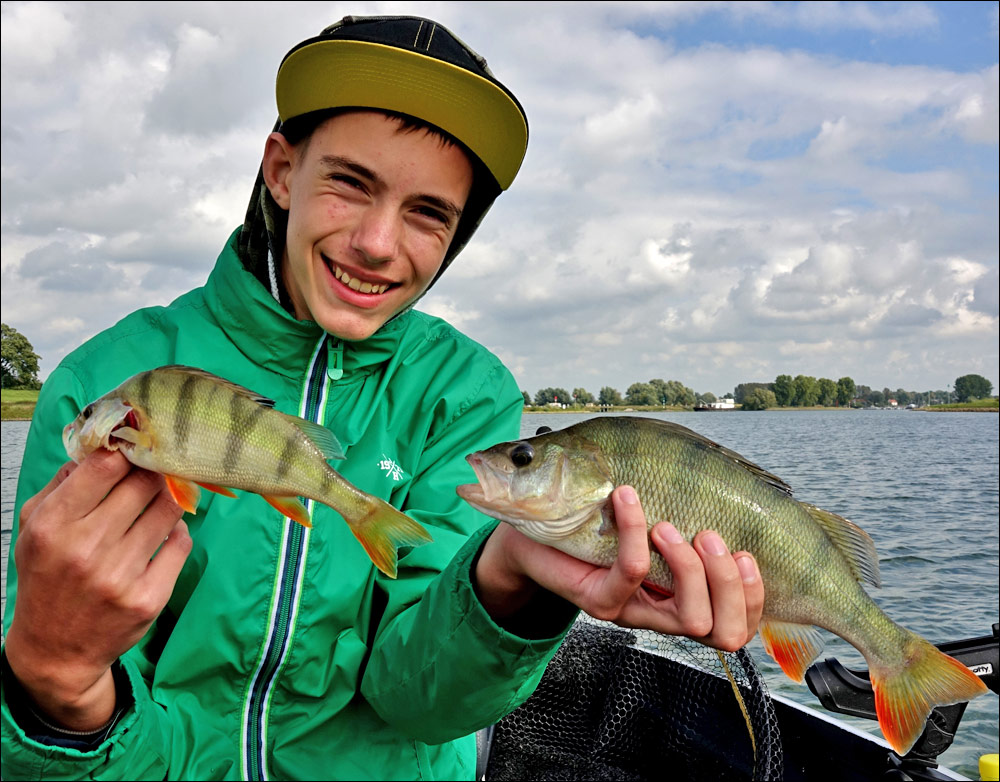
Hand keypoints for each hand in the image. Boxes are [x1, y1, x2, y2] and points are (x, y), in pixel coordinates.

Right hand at [4, 449, 190, 729]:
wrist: (56, 649)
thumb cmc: (47, 578)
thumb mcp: (35, 528)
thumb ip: (64, 484)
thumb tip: (102, 448)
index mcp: (53, 526)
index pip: (104, 467)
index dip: (126, 451)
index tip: (135, 449)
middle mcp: (86, 549)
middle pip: (144, 484)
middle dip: (153, 472)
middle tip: (157, 469)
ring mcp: (120, 576)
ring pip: (169, 510)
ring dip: (169, 498)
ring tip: (161, 499)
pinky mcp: (149, 598)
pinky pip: (181, 543)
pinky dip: (177, 531)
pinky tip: (164, 532)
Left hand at [475, 486, 763, 651]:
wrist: (527, 535)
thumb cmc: (592, 520)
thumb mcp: (647, 515)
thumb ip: (684, 509)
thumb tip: (735, 481)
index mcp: (683, 596)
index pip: (740, 623)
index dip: (755, 594)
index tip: (746, 551)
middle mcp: (662, 612)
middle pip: (726, 631)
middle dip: (732, 584)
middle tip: (711, 536)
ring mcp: (631, 611)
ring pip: (689, 618)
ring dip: (692, 567)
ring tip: (669, 526)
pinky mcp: (598, 601)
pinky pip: (633, 573)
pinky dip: (636, 531)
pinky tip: (626, 497)